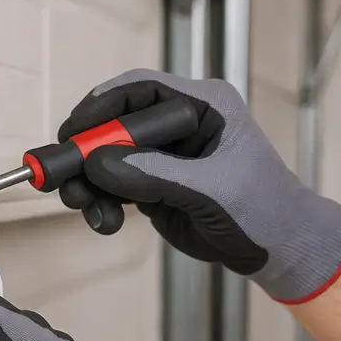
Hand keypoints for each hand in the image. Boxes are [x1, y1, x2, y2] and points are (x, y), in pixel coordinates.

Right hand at [56, 68, 340, 303]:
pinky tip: (103, 222)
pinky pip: (115, 186)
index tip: (72, 133)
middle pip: (116, 123)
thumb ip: (155, 175)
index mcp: (203, 105)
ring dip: (90, 183)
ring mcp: (166, 155)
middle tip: (61, 176)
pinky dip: (102, 202)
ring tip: (84, 207)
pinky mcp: (156, 184)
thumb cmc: (263, 210)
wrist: (279, 250)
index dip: (101, 107)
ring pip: (109, 158)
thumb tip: (98, 165)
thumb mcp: (212, 191)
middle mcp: (180, 124)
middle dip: (87, 151)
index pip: (140, 90)